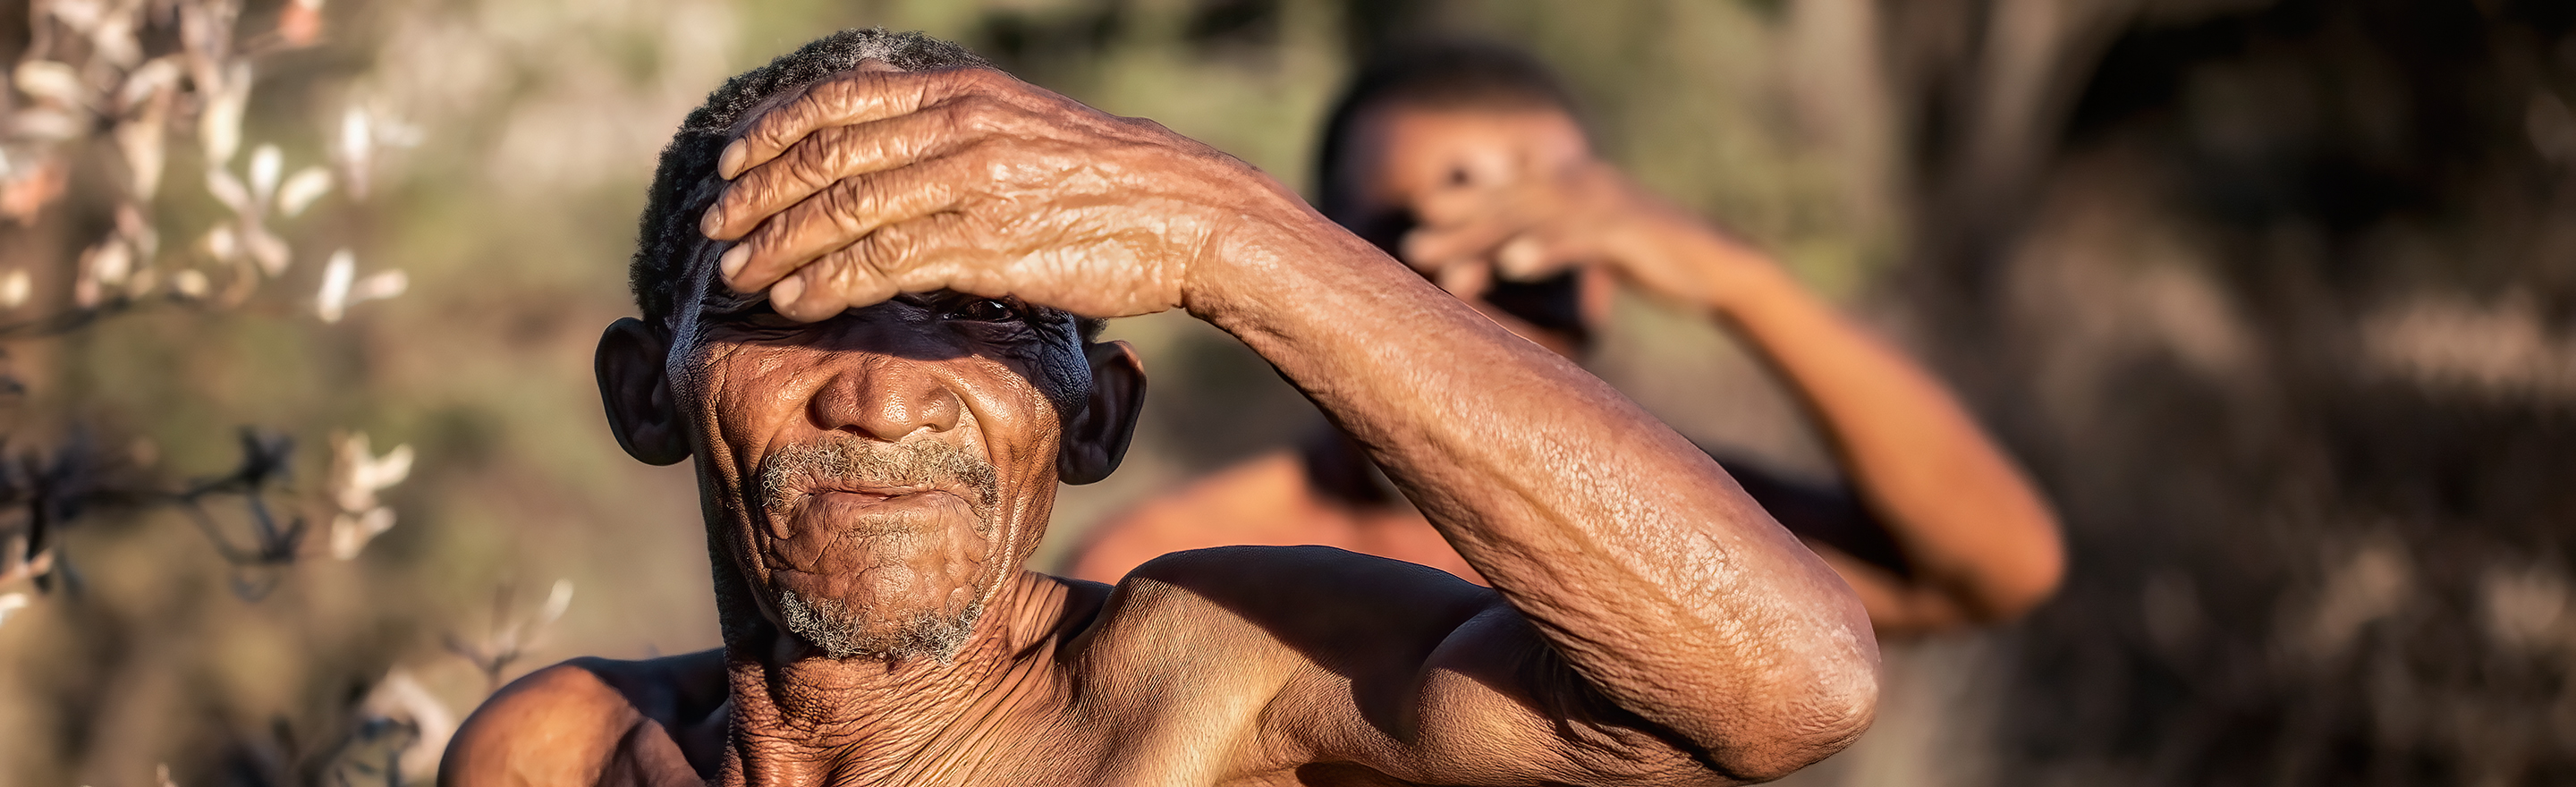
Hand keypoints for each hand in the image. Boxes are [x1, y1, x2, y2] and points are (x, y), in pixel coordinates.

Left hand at [698, 65, 1299, 320]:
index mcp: (960, 92)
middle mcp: (956, 126)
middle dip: (756, 193)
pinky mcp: (987, 243)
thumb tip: (890, 159)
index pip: (838, 101)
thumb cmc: (1106, 185)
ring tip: (735, 273)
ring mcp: (970, 183)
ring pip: (842, 209)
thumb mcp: (1021, 131)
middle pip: (825, 153)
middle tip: (712, 226)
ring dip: (775, 243)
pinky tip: (792, 300)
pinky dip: (825, 283)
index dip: (771, 132)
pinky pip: (882, 263)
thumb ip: (953, 137)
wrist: (1187, 214)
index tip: (729, 163)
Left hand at [1398, 156, 1765, 309]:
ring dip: (1486, 244)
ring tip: (1447, 271)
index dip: (1460, 204)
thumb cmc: (1645, 255)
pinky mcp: (1629, 229)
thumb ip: (1547, 237)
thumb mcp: (1588, 241)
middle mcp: (1580, 182)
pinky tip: (1513, 264)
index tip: (1415, 222)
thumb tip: (1498, 253)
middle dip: (1458, 228)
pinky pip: (1579, 238)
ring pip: (1534, 220)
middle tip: (1411, 250)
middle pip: (1508, 205)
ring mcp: (1604, 203)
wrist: (1715, 266)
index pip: (1503, 192)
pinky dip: (1545, 248)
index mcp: (1569, 182)